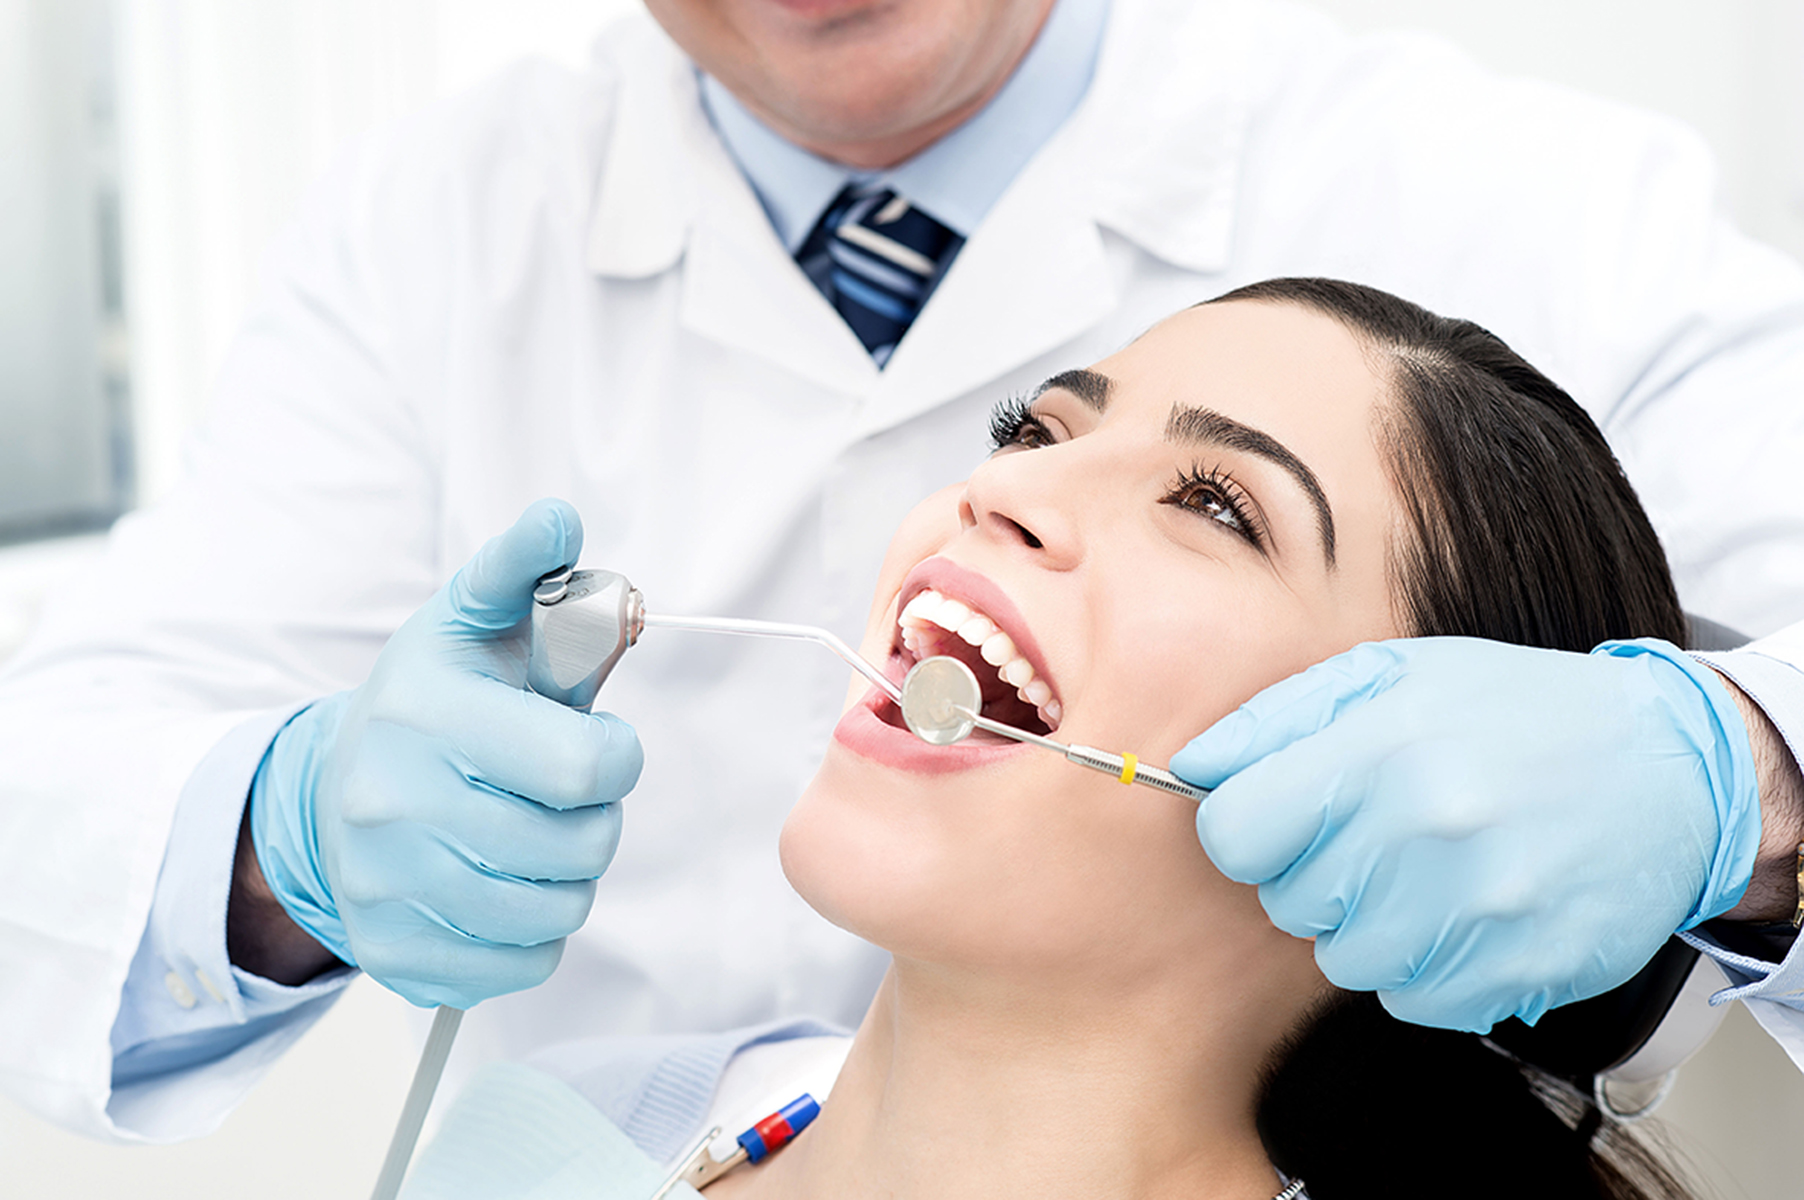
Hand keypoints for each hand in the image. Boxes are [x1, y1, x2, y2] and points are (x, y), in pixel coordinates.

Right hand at [246, 499, 643, 1007]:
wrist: (327, 794)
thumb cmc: (434, 699)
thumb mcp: (474, 621)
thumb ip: (524, 570)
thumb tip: (559, 518)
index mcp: (426, 712)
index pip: (584, 766)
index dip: (618, 758)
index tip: (601, 745)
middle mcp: (392, 804)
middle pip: (579, 846)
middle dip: (597, 817)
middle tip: (566, 795)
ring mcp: (386, 888)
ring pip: (558, 913)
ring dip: (572, 876)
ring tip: (538, 835)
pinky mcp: (393, 953)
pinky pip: (524, 966)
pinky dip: (537, 934)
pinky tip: (508, 886)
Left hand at [1170, 637, 1760, 1032]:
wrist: (1665, 769)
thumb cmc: (1509, 711)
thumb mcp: (1389, 674)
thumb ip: (1275, 721)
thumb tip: (1189, 769)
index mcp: (1382, 748)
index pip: (1232, 832)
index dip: (1246, 827)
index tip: (1280, 815)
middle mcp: (1428, 831)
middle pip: (1284, 900)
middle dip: (1312, 869)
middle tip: (1375, 830)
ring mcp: (1478, 910)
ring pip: (1342, 957)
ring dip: (1366, 922)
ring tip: (1422, 866)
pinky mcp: (1516, 971)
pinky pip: (1410, 999)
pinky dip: (1424, 966)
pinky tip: (1464, 908)